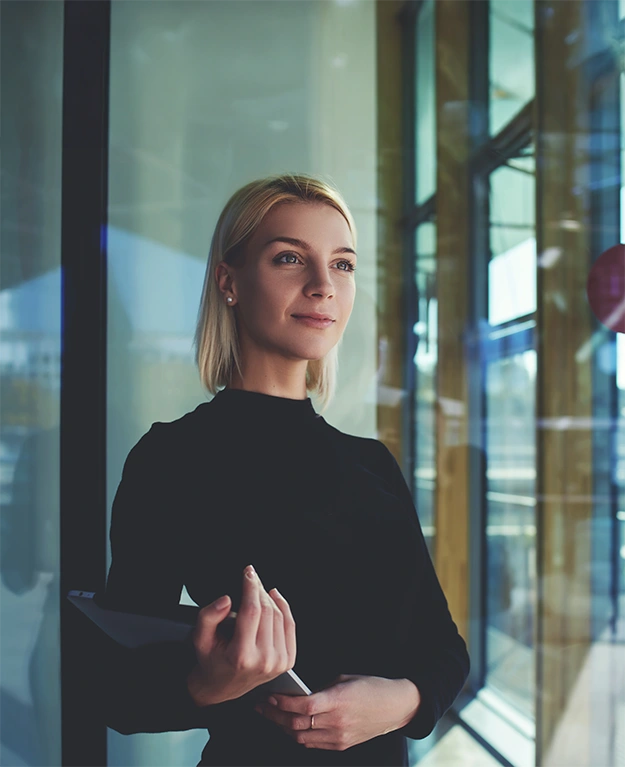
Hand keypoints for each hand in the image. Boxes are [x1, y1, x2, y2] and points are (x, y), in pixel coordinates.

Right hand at [187, 565, 296, 705]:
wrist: (221, 687)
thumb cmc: (211, 661)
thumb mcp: (200, 639)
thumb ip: (208, 616)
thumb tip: (226, 600)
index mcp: (241, 656)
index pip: (252, 611)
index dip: (251, 587)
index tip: (248, 572)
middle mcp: (263, 661)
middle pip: (266, 611)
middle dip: (258, 589)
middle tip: (251, 577)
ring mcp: (278, 662)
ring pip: (279, 616)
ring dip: (269, 597)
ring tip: (258, 589)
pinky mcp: (287, 661)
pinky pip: (289, 626)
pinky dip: (283, 607)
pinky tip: (274, 597)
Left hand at [254, 674, 420, 750]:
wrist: (396, 706)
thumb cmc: (372, 687)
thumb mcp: (344, 679)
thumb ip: (321, 689)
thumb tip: (299, 694)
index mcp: (338, 700)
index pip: (302, 706)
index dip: (282, 703)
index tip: (269, 696)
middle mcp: (337, 722)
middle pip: (296, 724)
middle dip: (274, 715)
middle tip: (262, 706)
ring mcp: (339, 737)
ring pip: (301, 737)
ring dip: (284, 726)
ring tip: (273, 715)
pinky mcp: (341, 745)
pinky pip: (312, 744)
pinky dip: (298, 735)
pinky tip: (291, 725)